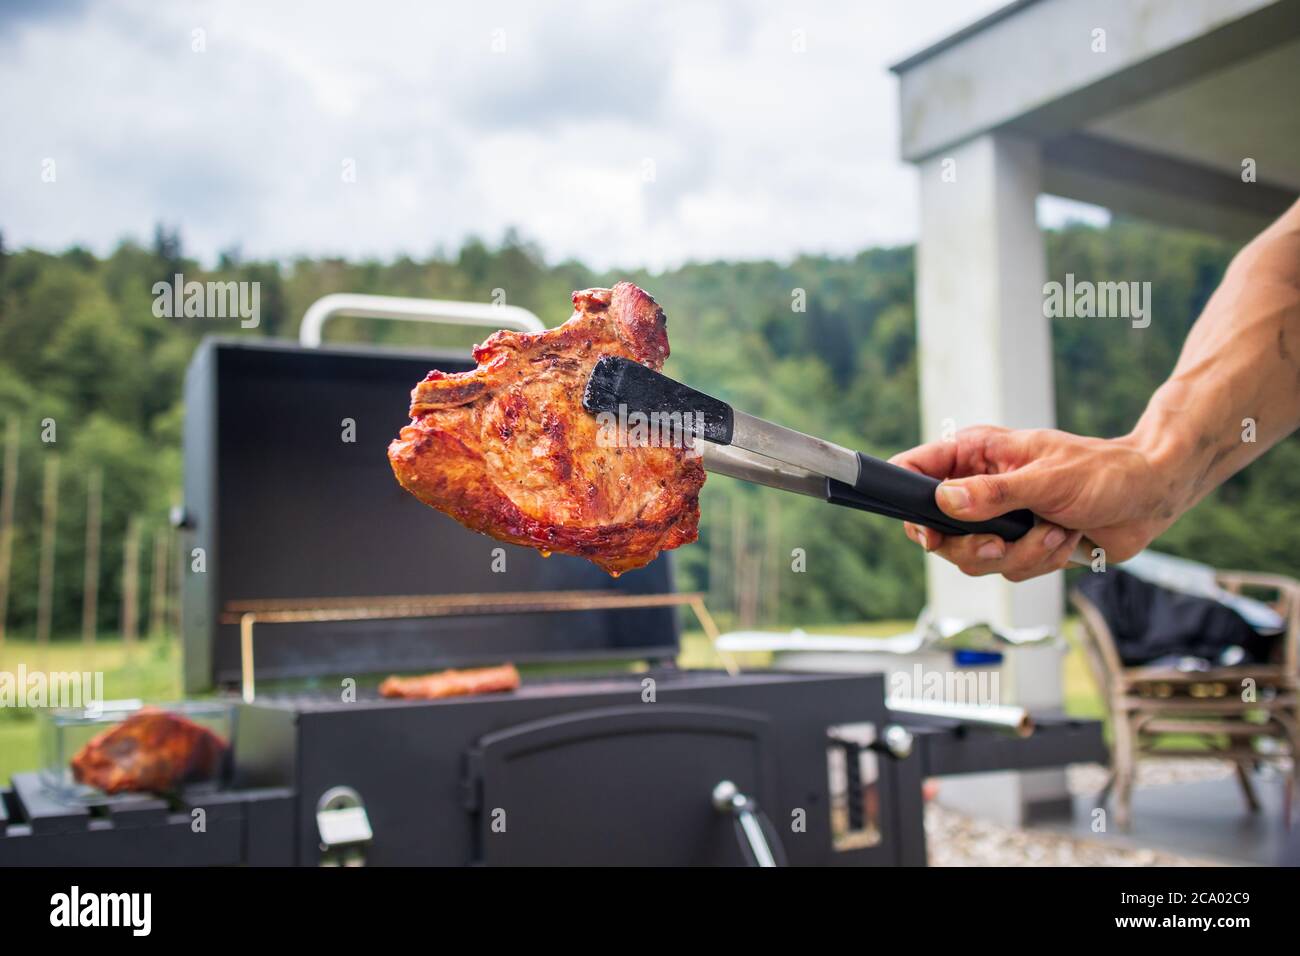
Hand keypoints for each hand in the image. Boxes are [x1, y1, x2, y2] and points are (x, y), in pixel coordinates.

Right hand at [889, 425, 1176, 581]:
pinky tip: (1065, 540)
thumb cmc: (1103, 472)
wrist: (1148, 497)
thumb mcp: (1045, 479)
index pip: (915, 470)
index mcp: (975, 455)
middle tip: (1001, 543)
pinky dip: (1039, 561)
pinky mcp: (1019, 546)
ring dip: (1020, 554)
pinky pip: (1008, 571)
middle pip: (938, 532)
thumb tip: (945, 501)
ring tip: (1055, 531)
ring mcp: (998, 519)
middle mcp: (979, 487)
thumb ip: (992, 493)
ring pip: (974, 559)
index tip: (927, 529)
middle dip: (975, 546)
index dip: (907, 500)